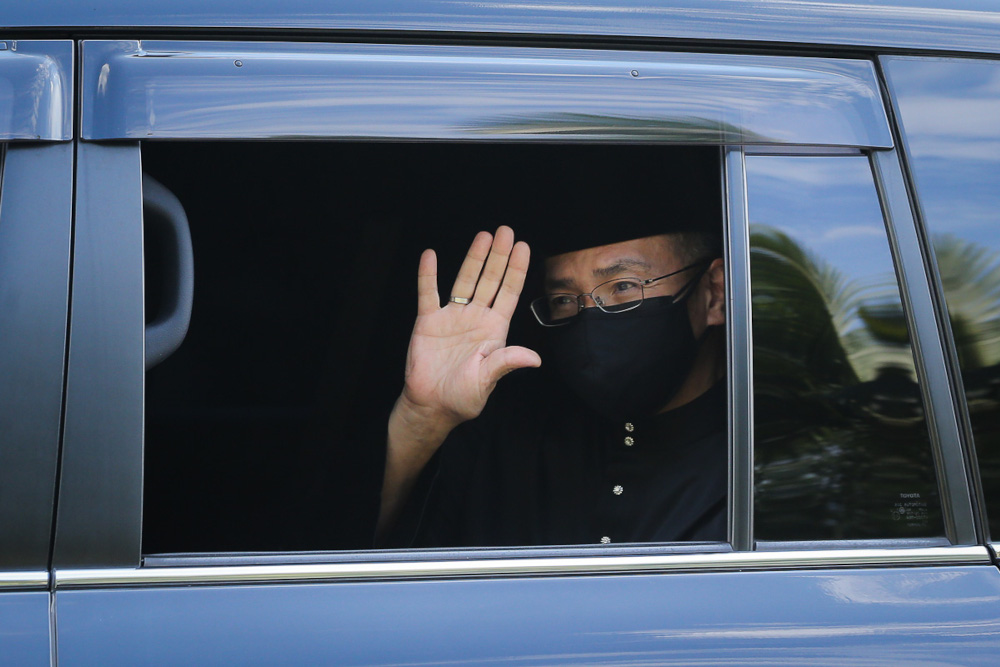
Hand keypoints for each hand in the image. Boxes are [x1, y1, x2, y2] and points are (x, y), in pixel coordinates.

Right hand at [399, 225, 540, 430]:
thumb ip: (506, 363)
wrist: (432, 405)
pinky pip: (428, 293)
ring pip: (464, 281)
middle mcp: (476, 318)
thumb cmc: (464, 397)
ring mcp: (452, 317)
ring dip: (473, 258)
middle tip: (505, 231)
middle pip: (490, 280)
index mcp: (494, 329)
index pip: (508, 293)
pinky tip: (431, 256)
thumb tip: (534, 359)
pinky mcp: (428, 322)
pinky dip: (428, 275)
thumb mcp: (488, 380)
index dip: (516, 270)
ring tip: (483, 235)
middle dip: (498, 256)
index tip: (523, 247)